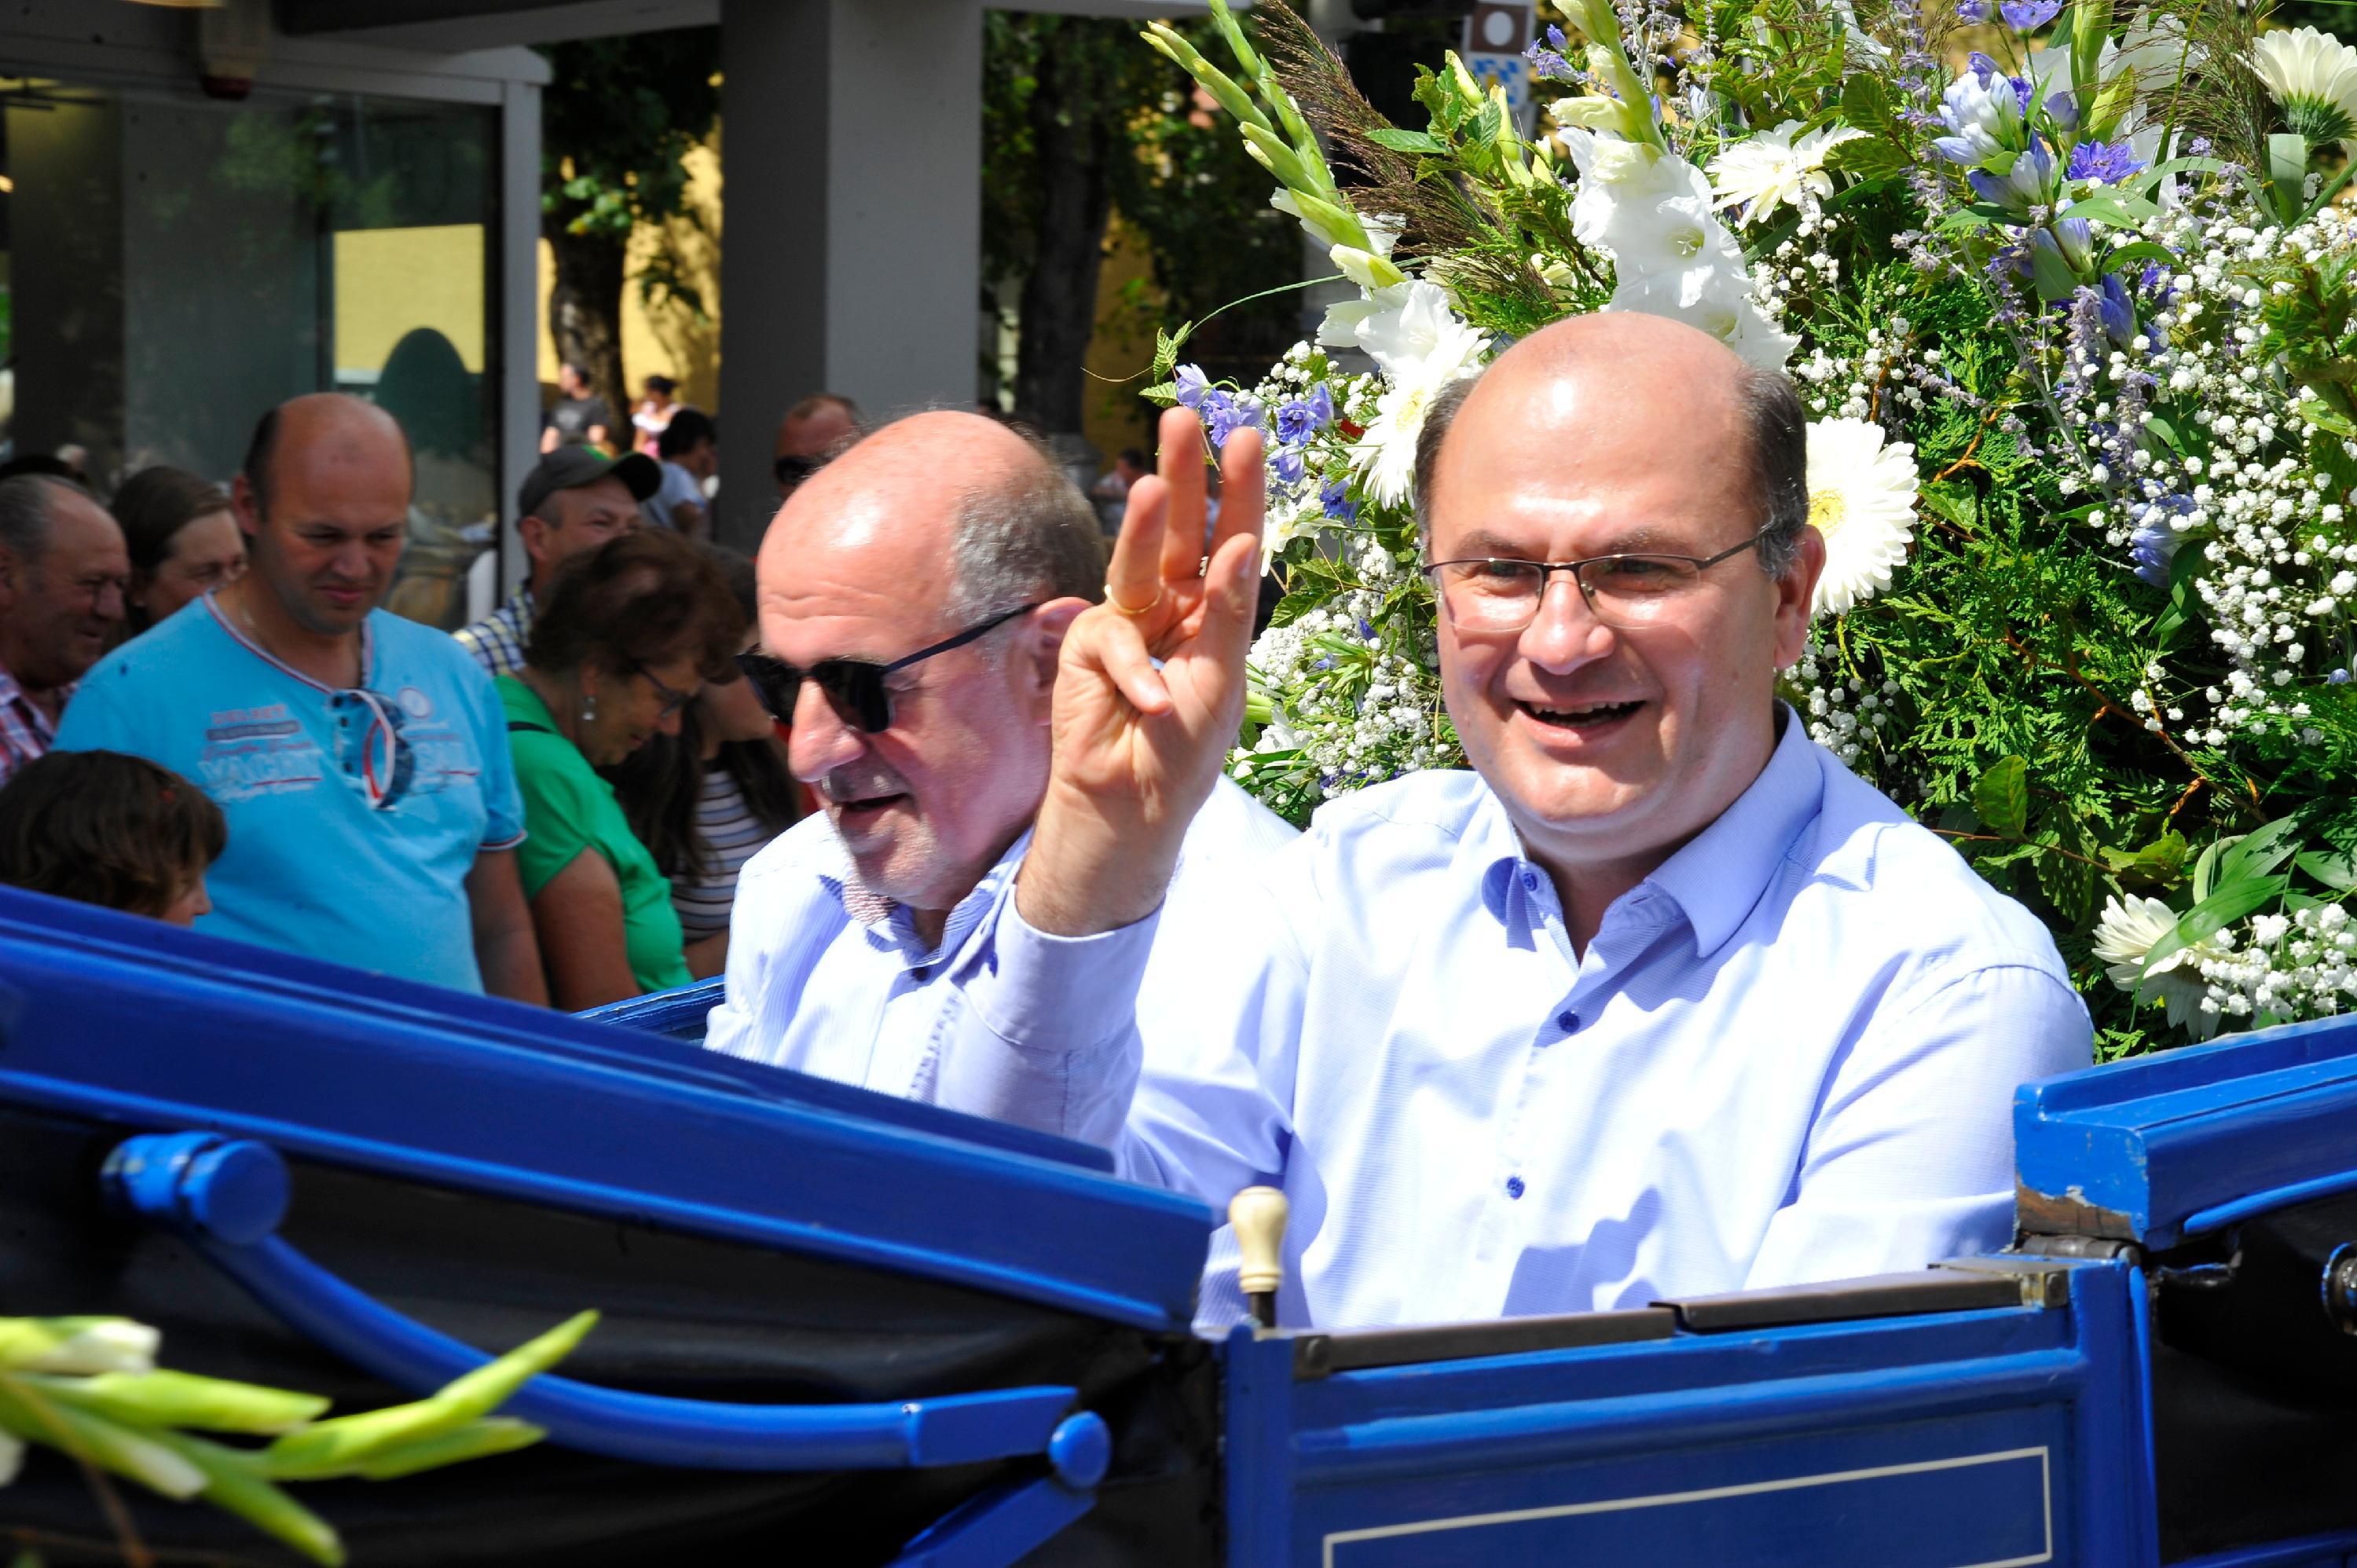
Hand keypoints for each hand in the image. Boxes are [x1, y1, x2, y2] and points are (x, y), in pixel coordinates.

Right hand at [1018, 407, 1264, 936]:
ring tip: (1148, 486)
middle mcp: (1172, 606)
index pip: (1231, 541)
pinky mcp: (1087, 645)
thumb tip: (1241, 543)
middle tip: (1181, 417)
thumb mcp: (1221, 680)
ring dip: (1143, 525)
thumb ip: (1228, 612)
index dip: (1238, 491)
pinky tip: (1148, 703)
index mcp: (1214, 611)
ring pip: (1137, 560)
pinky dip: (1131, 670)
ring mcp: (1128, 621)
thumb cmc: (1185, 752)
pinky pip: (1110, 637)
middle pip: (1180, 529)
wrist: (1131, 807)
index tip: (1244, 434)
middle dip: (1181, 474)